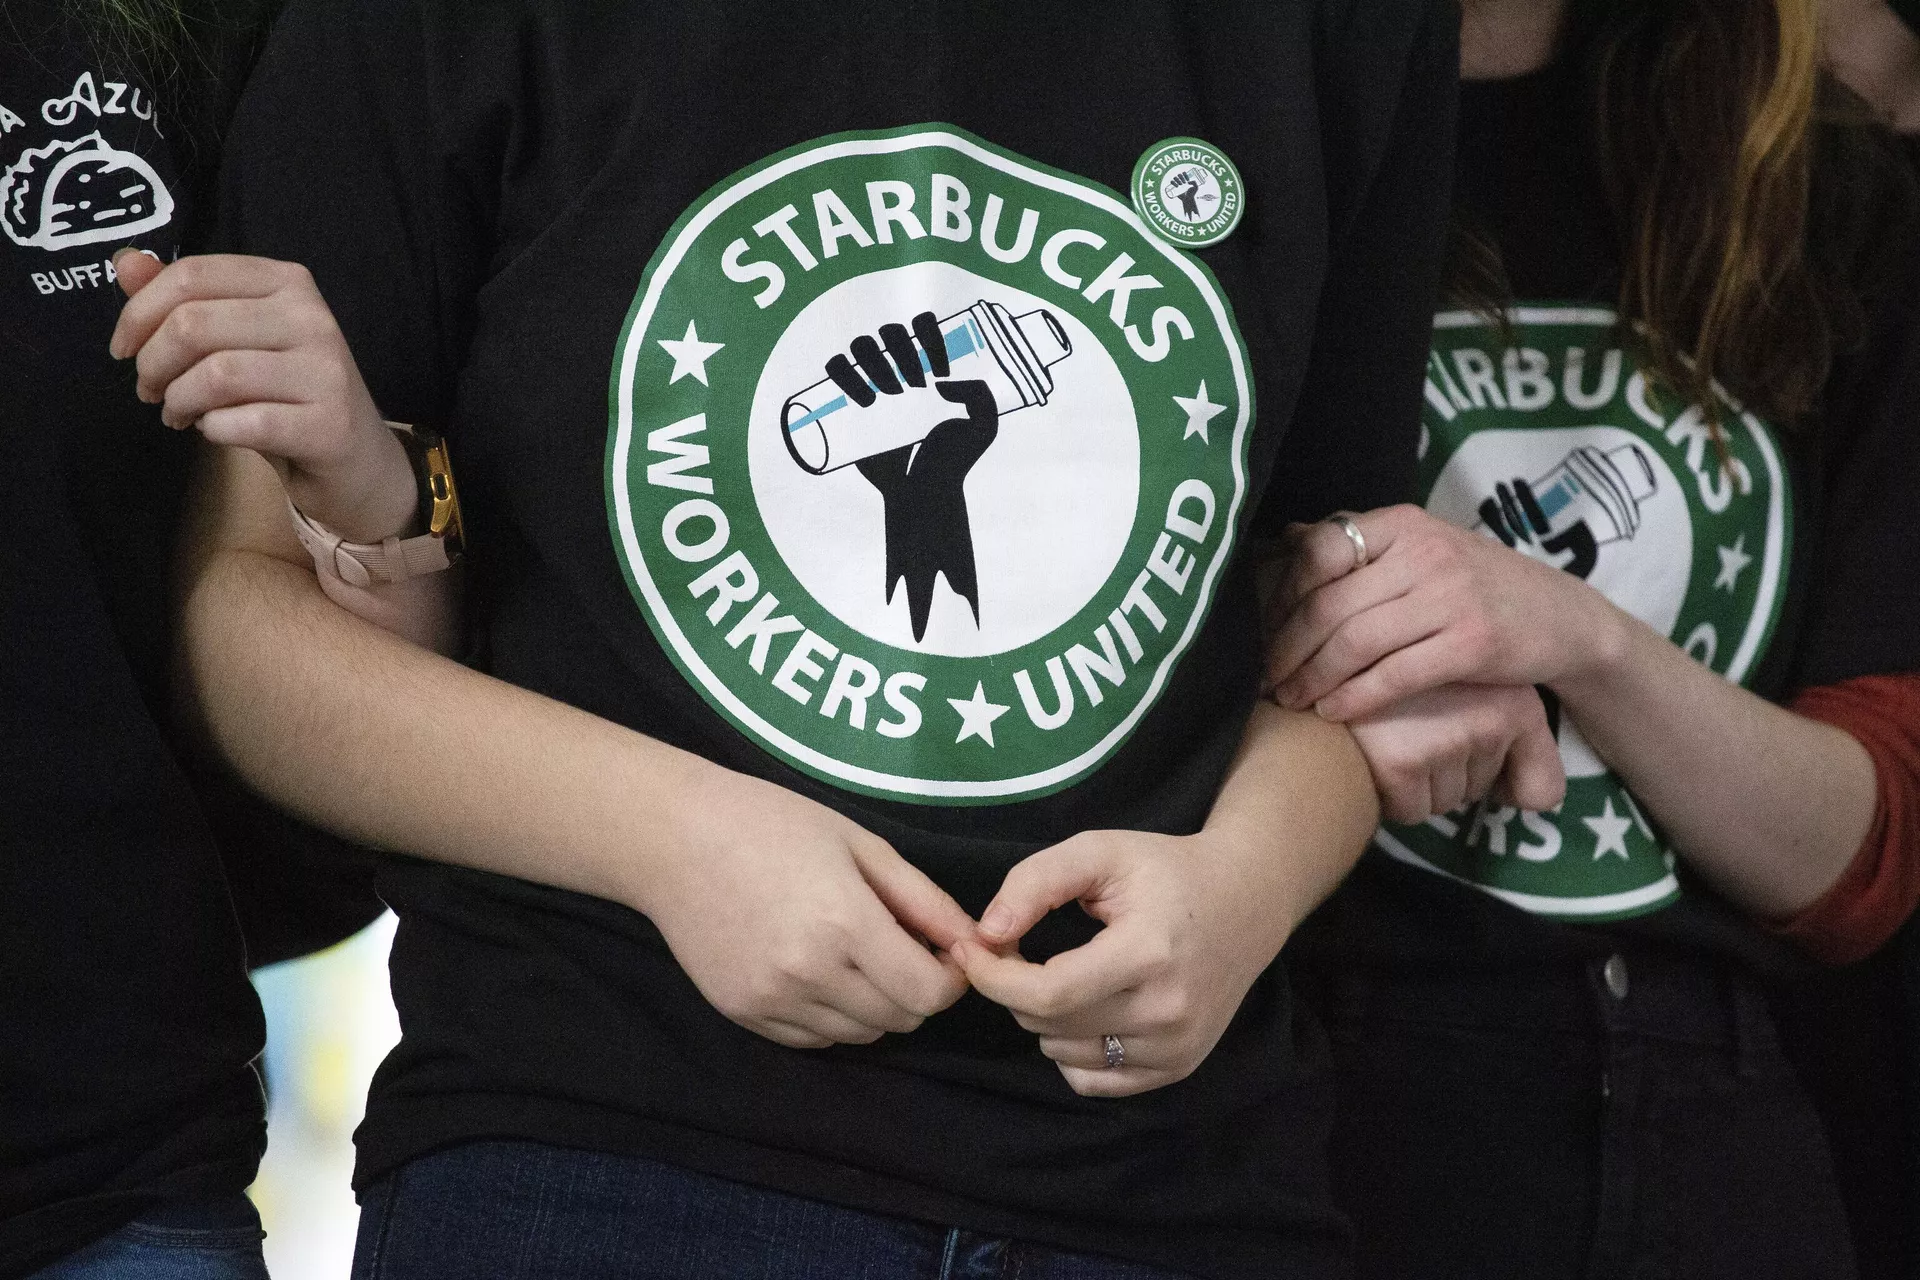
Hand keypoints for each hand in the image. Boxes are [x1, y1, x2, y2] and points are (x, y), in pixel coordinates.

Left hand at [110, 251, 415, 543]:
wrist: (356, 460)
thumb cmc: (287, 394)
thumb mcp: (235, 339)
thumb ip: (182, 300)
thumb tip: (126, 263)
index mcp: (288, 283)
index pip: (192, 275)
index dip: (138, 313)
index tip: (124, 349)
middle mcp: (313, 317)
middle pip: (193, 324)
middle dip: (152, 363)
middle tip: (150, 390)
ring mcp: (326, 371)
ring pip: (214, 374)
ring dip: (178, 400)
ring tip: (178, 414)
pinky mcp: (329, 424)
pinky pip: (242, 422)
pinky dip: (213, 430)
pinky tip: (217, 431)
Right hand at [643, 768, 972, 1048]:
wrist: (674, 838)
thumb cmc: (772, 823)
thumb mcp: (860, 844)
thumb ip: (923, 900)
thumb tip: (975, 942)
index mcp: (844, 923)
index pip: (927, 993)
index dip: (949, 978)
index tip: (942, 952)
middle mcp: (809, 972)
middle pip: (898, 1020)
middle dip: (915, 990)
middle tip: (900, 947)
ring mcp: (772, 999)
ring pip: (859, 1035)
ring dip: (875, 1005)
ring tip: (855, 955)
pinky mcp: (743, 1014)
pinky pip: (813, 1039)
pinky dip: (832, 1016)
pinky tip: (819, 970)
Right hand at [834, 310, 999, 642]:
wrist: (923, 492)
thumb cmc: (954, 458)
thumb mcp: (984, 428)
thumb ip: (982, 398)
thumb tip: (942, 382)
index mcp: (929, 365)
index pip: (922, 327)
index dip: (928, 333)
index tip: (941, 369)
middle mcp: (898, 367)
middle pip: (890, 333)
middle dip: (901, 350)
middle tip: (918, 386)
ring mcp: (871, 382)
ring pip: (861, 346)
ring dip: (873, 360)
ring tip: (891, 395)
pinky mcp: (849, 403)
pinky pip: (836, 370)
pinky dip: (843, 373)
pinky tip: (866, 401)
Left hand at [956, 828, 1293, 1097]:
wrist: (1246, 902)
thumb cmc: (1166, 871)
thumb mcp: (1100, 852)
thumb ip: (1036, 882)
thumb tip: (987, 933)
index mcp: (1149, 953)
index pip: (1048, 993)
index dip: (994, 977)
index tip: (971, 949)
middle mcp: (1167, 1011)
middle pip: (1049, 1025)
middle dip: (1014, 987)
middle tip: (1018, 949)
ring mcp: (1176, 1048)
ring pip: (1063, 1054)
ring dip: (1044, 1018)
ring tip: (1064, 972)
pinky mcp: (1177, 1068)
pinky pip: (1093, 1081)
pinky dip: (1072, 1049)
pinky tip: (1087, 1006)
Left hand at [1263, 506, 1626, 721]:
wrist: (1564, 619)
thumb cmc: (1478, 588)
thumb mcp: (1423, 550)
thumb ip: (1362, 547)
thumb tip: (1285, 539)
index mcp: (1404, 524)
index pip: (1319, 552)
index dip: (1280, 596)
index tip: (1258, 631)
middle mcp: (1425, 553)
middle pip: (1330, 603)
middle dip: (1287, 648)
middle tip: (1263, 679)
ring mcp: (1452, 597)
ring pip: (1356, 641)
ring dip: (1313, 677)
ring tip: (1291, 700)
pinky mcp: (1473, 644)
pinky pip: (1395, 674)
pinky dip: (1355, 696)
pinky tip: (1334, 711)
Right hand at [1348, 684, 1564, 822]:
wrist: (1322, 667)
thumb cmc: (1399, 684)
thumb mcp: (1471, 691)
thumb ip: (1520, 744)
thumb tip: (1536, 802)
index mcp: (1515, 697)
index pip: (1543, 792)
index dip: (1508, 791)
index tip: (1478, 766)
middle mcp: (1490, 714)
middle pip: (1480, 792)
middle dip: (1450, 775)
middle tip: (1416, 731)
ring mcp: (1447, 737)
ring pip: (1445, 801)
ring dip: (1420, 784)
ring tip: (1392, 736)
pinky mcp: (1403, 761)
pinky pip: (1412, 811)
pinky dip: (1391, 796)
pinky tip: (1375, 753)